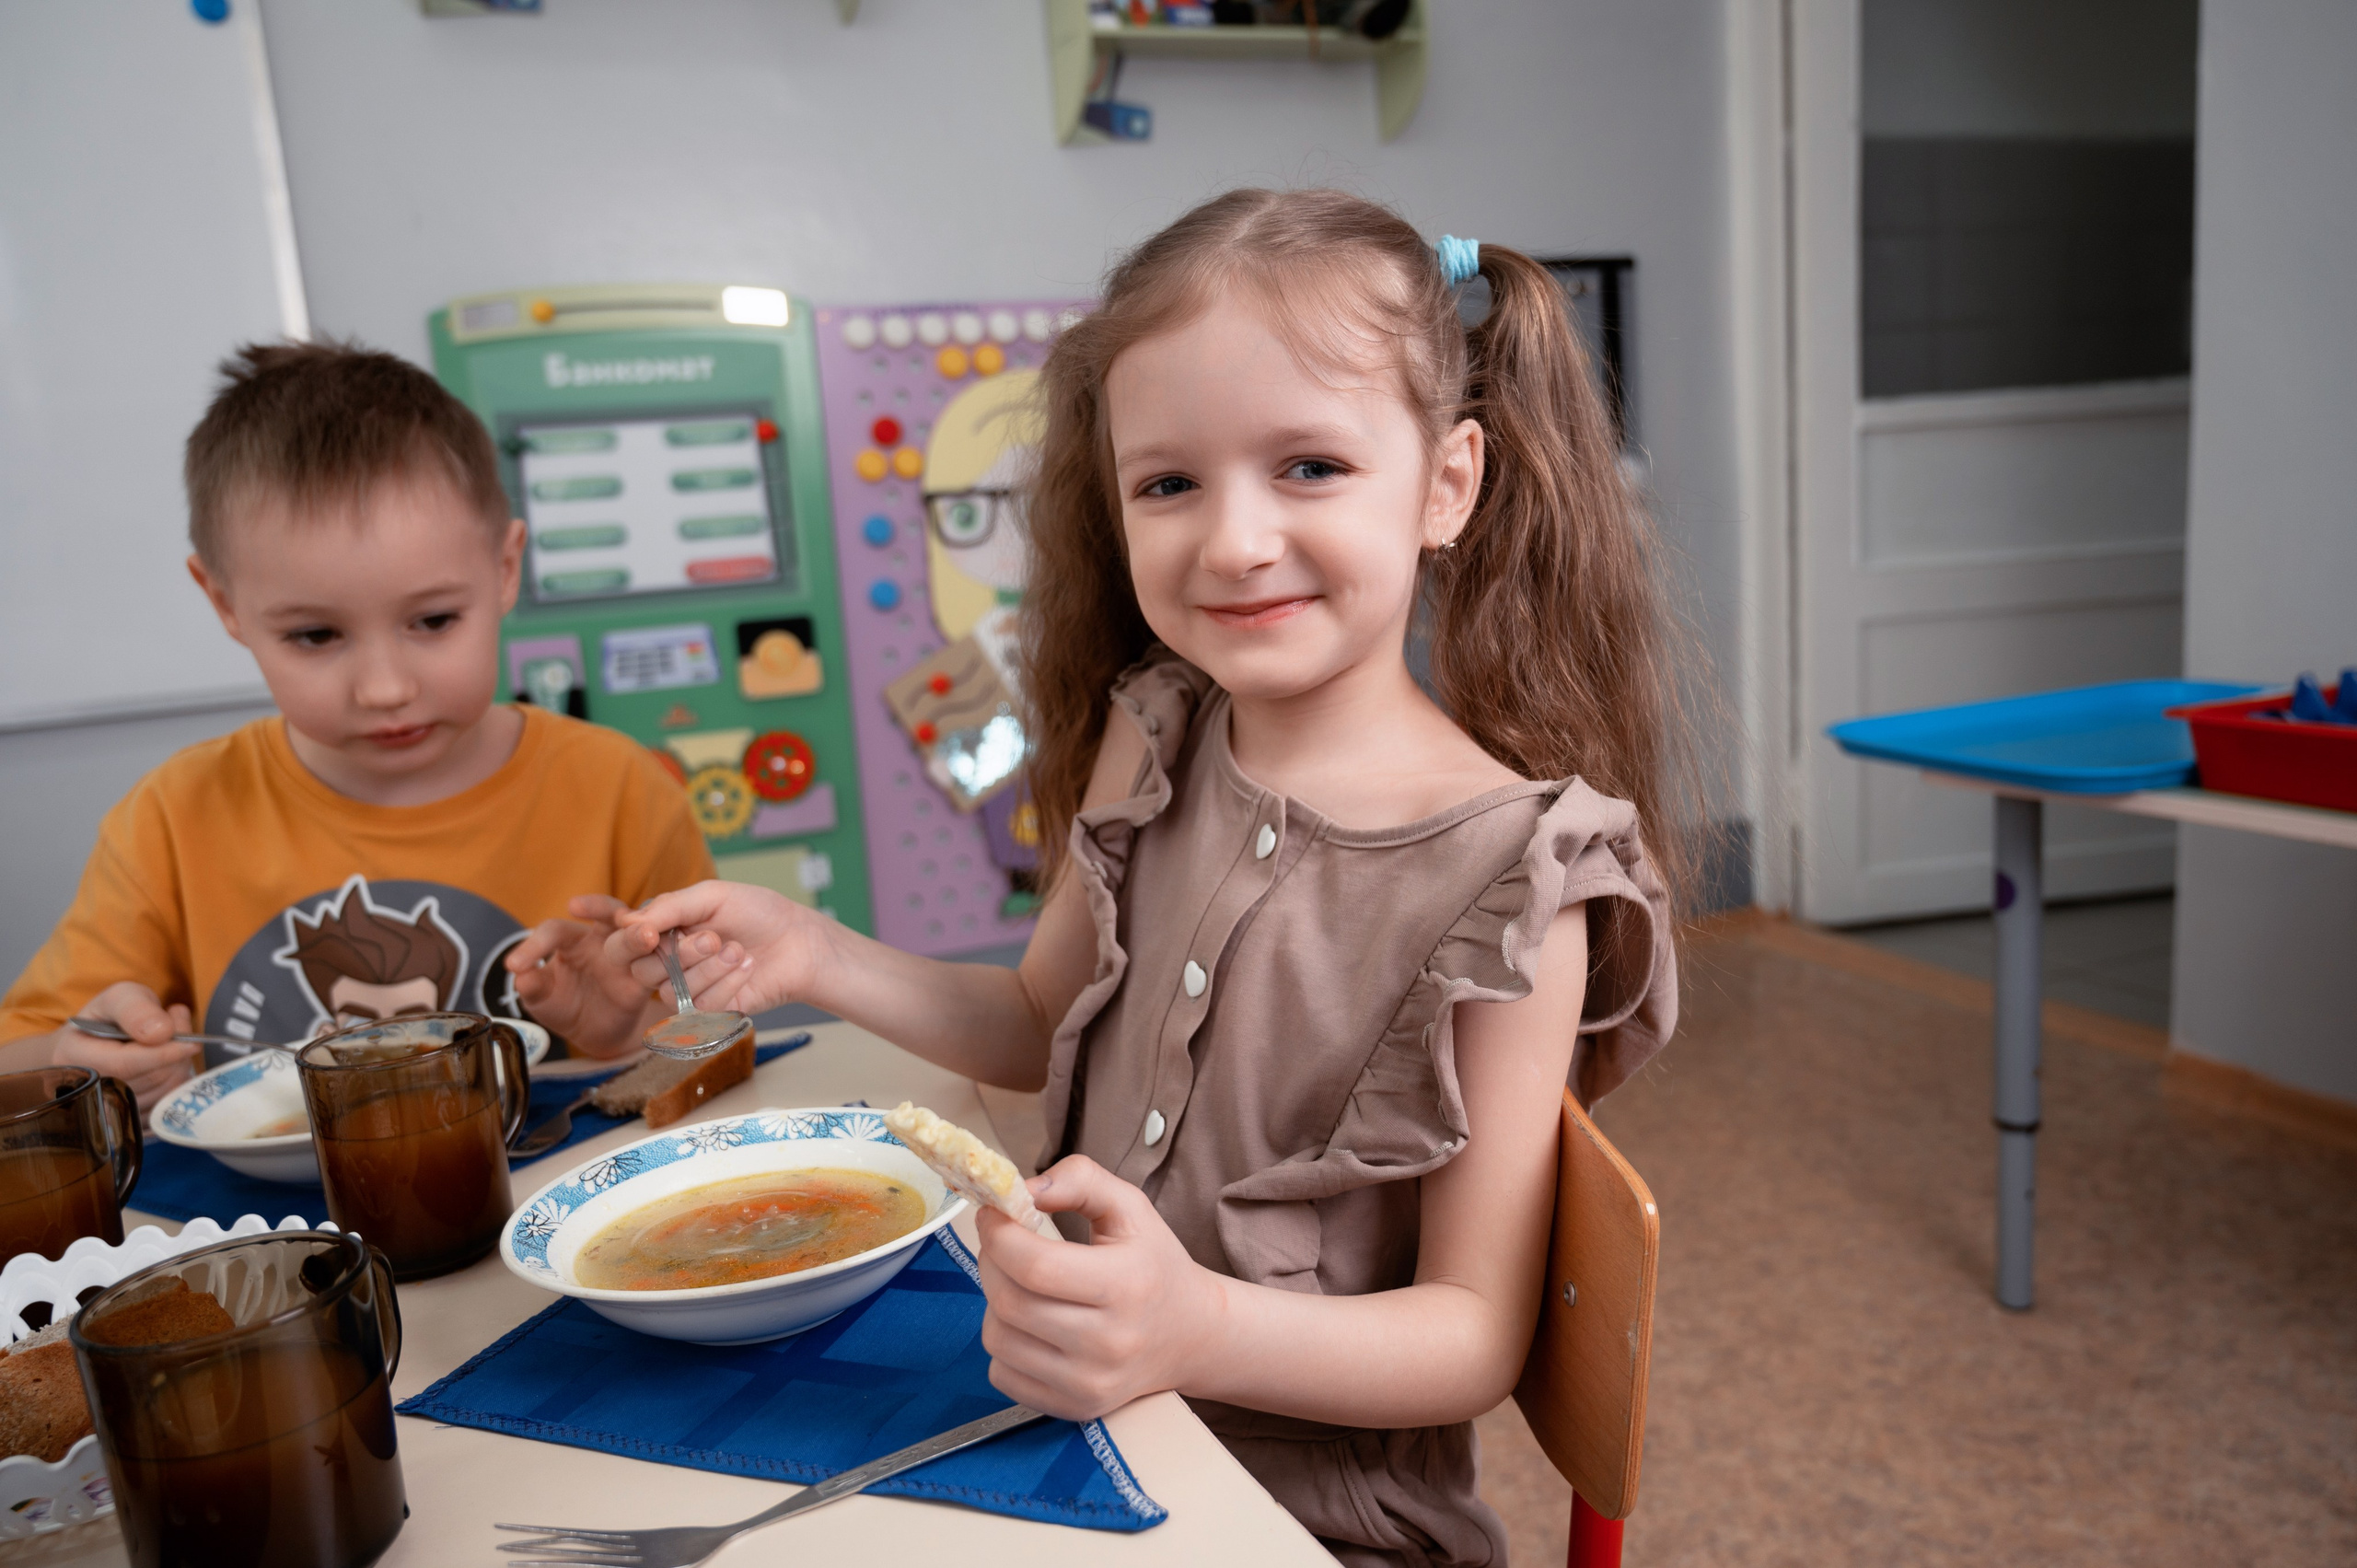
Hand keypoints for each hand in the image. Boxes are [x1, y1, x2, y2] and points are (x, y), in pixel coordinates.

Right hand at [50, 983, 201, 1111]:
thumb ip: (136, 1009)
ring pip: (164, 1094)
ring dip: (180, 1066)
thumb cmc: (110, 1018)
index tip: (191, 1042)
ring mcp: (106, 1111)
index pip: (124, 1064)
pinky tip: (169, 1066)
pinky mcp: (129, 1122)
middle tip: (178, 1029)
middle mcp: (85, 1090)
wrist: (101, 1045)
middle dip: (175, 1054)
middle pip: (149, 1079)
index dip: (162, 1053)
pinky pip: (168, 1108)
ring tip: (169, 1044)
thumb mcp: (120, 998)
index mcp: (72, 1057)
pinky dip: (178, 1083)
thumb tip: (161, 1032)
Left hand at [506, 896, 656, 1055]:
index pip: (554, 930)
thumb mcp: (542, 1000)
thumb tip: (521, 975)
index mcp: (570, 941)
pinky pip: (659, 964)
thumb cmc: (564, 1007)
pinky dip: (664, 961)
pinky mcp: (645, 976)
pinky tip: (666, 964)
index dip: (534, 945)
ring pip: (636, 933)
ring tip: (646, 937)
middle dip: (596, 906)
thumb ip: (533, 986)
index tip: (515, 966)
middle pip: (604, 911)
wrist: (594, 1034)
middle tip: (578, 907)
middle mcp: (601, 939)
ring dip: (639, 934)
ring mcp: (626, 955)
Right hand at [605, 881, 832, 1016]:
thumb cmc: (757, 912)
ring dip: (709, 969)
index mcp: (662, 932)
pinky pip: (701, 1008)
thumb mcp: (713, 897)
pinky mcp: (711, 1012)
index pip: (622, 945)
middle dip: (680, 953)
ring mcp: (689, 990)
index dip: (629, 941)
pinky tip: (746, 968)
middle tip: (714, 938)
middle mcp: (668, 964)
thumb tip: (628, 921)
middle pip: (643, 971)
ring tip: (738, 951)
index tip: (649, 933)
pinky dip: (727, 984)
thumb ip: (670, 907)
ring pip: (672, 992)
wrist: (799, 941)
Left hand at [974, 1156, 1227, 1420]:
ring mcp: (1090, 1383)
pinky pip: (1002, 1374)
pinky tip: (1028, 1324)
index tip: (994, 1214)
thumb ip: (1080, 1180)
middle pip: (1010, 1302)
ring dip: (994, 1302)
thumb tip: (1024, 1190)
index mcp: (1126, 1285)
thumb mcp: (1131, 1208)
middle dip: (991, 1262)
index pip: (1035, 1266)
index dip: (999, 1235)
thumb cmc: (1154, 1266)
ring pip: (998, 1338)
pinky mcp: (1075, 1407)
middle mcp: (1109, 1342)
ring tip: (1020, 1284)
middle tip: (1002, 1243)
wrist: (1192, 1335)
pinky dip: (1004, 1343)